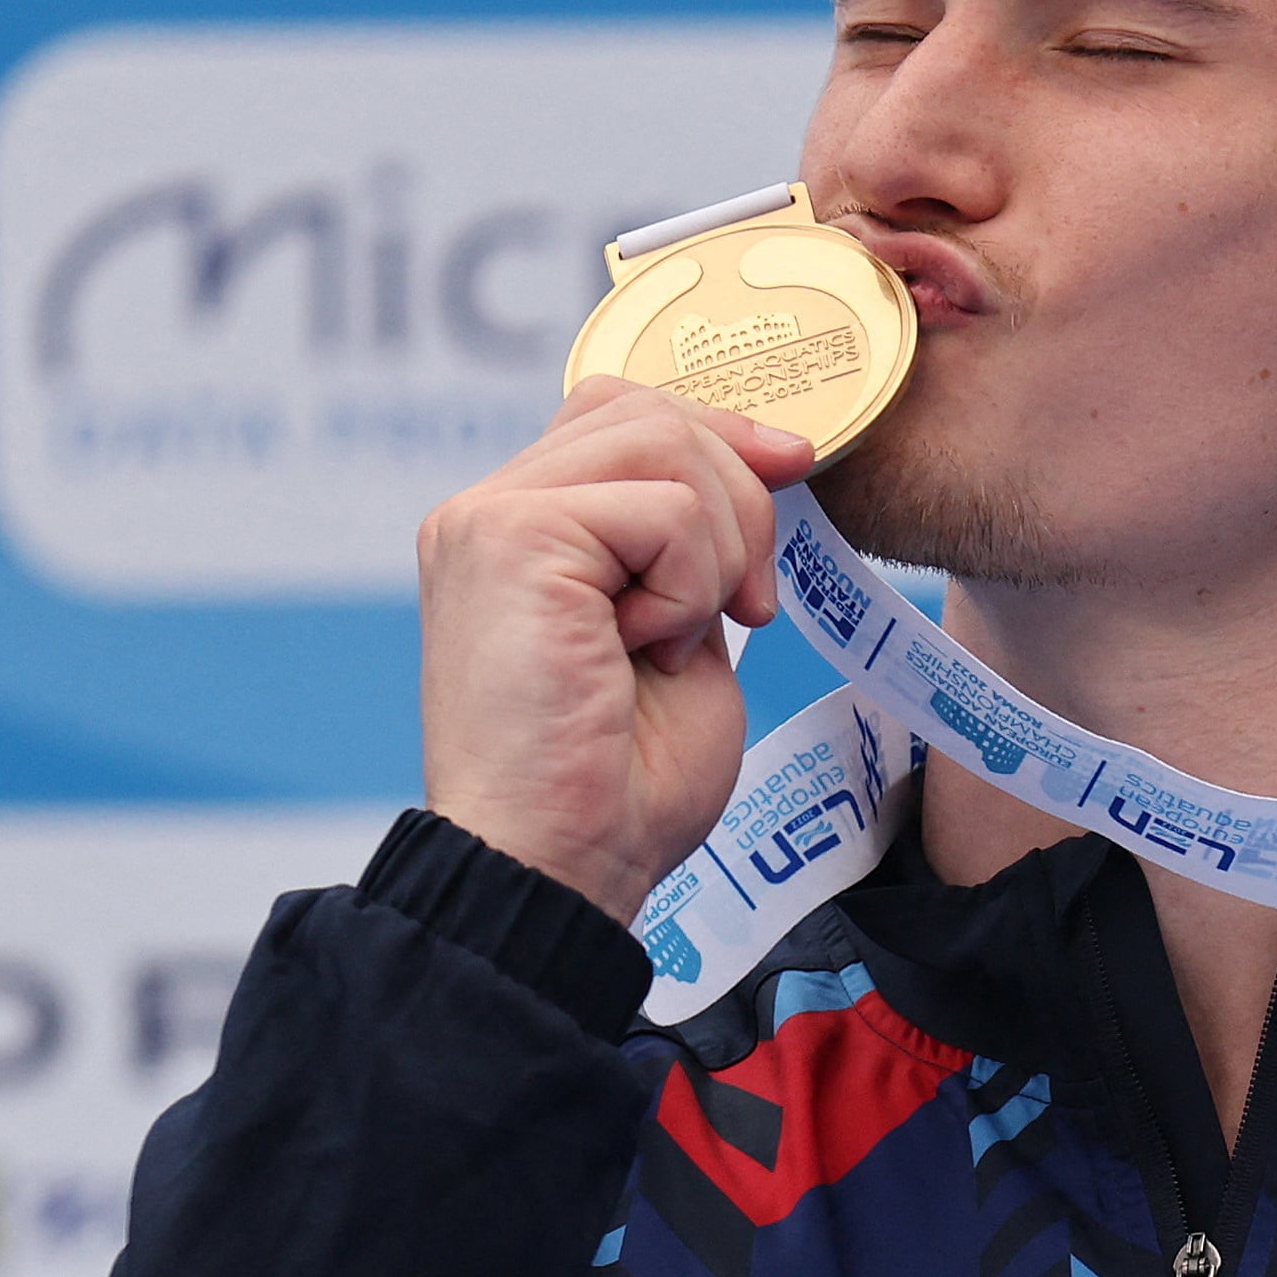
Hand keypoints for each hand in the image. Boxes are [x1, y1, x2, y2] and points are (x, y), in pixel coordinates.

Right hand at [414, 380, 815, 923]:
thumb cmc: (619, 785)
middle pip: (647, 410)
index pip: (623, 414)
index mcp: (518, 532)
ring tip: (694, 634)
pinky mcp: (509, 539)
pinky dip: (692, 582)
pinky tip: (651, 649)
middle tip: (747, 607)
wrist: (563, 866)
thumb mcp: (679, 633)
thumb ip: (692, 546)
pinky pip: (665, 507)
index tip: (791, 477)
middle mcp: (485, 512)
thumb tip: (762, 458)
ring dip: (721, 542)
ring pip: (663, 440)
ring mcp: (488, 520)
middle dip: (739, 492)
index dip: (719, 435)